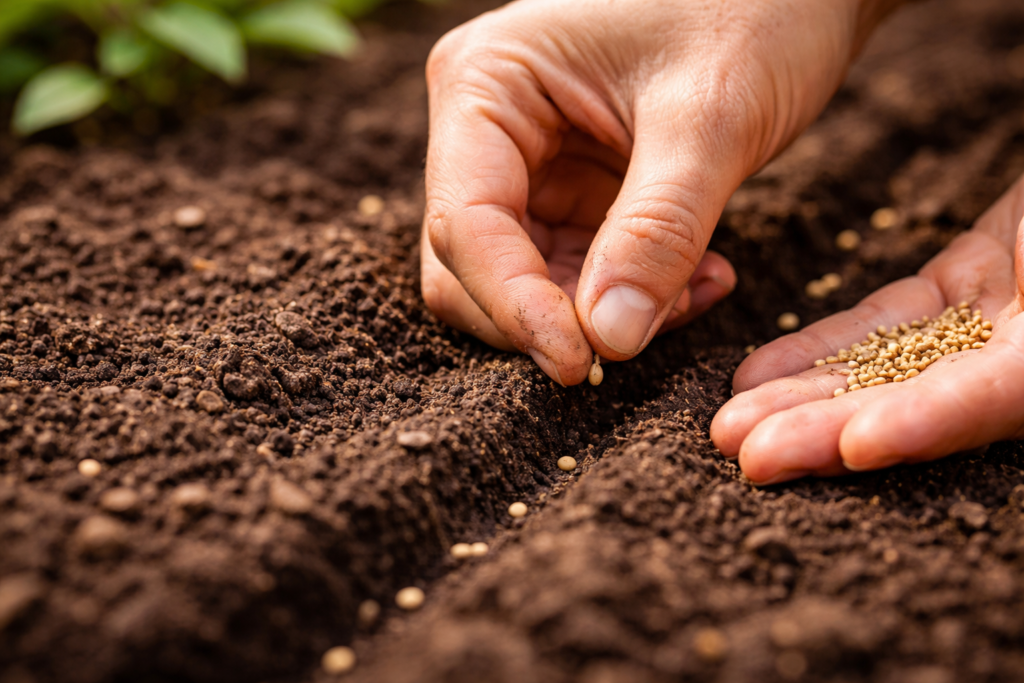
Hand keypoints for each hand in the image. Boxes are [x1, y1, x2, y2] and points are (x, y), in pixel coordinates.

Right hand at [421, 0, 901, 384]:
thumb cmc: (755, 10)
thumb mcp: (711, 117)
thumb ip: (657, 230)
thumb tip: (607, 341)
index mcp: (486, 84)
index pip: (467, 222)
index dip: (514, 305)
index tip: (578, 364)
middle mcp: (486, 129)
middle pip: (473, 264)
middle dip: (550, 316)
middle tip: (639, 337)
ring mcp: (527, 166)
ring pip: (522, 283)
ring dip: (598, 317)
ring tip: (696, 292)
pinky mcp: (571, 195)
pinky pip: (574, 276)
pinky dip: (629, 299)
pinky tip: (699, 280)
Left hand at [711, 176, 1023, 484]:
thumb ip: (1017, 337)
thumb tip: (998, 364)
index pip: (1003, 395)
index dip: (934, 422)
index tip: (856, 445)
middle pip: (931, 400)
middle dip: (834, 429)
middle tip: (747, 453)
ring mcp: (1010, 313)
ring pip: (898, 365)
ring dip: (810, 396)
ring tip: (731, 424)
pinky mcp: (974, 278)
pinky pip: (892, 323)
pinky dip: (828, 347)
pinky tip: (761, 372)